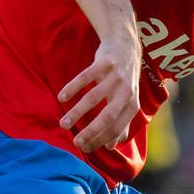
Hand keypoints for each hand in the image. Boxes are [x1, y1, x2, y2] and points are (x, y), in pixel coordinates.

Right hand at [58, 31, 141, 151]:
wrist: (125, 46)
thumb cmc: (123, 79)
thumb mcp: (128, 100)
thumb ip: (121, 123)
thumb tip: (111, 146)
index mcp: (132, 105)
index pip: (116, 128)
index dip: (100, 140)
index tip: (84, 147)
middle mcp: (126, 92)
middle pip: (107, 117)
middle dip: (91, 132)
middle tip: (75, 143)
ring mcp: (116, 76)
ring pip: (93, 98)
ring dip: (76, 113)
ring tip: (63, 124)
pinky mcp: (104, 62)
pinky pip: (85, 77)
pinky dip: (72, 88)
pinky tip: (61, 98)